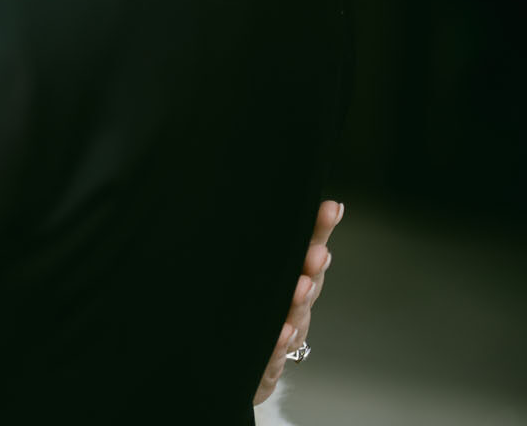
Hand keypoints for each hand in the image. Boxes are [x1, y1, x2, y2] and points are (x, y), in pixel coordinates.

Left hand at [253, 200, 341, 404]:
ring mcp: (284, 334)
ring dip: (299, 301)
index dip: (320, 230)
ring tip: (301, 287)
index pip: (309, 250)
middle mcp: (293, 306)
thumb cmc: (253, 314)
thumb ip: (273, 247)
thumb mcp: (262, 275)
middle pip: (308, 282)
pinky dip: (278, 343)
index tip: (330, 209)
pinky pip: (274, 353)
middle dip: (313, 267)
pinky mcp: (267, 362)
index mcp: (291, 280)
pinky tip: (281, 332)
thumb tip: (284, 202)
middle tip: (317, 253)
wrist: (240, 366)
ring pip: (295, 317)